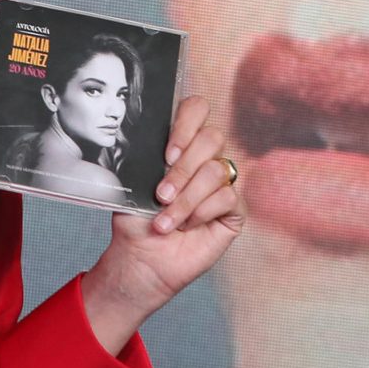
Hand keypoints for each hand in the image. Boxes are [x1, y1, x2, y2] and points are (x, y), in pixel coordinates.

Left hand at [84, 96, 244, 342]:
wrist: (141, 258)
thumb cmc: (136, 220)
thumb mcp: (134, 182)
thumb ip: (148, 155)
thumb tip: (149, 138)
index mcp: (181, 143)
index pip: (196, 109)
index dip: (186, 124)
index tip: (167, 154)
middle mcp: (205, 158)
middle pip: (212, 137)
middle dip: (183, 170)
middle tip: (161, 194)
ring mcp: (223, 182)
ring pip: (217, 171)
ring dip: (186, 199)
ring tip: (166, 219)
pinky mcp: (234, 209)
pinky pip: (228, 197)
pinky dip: (201, 213)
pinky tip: (187, 227)